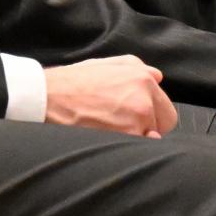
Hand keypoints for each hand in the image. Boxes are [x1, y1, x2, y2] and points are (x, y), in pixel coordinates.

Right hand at [43, 56, 176, 137]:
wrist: (48, 97)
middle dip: (148, 129)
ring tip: (110, 132)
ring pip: (147, 140)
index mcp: (144, 80)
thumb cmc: (75, 81)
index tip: (136, 119)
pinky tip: (107, 141)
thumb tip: (158, 78)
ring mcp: (136, 119)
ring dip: (133, 139)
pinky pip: (136, 151)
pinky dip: (124, 150)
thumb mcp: (107, 64)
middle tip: (124, 127)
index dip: (152, 117)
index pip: (166, 111)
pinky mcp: (125, 136)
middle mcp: (145, 98)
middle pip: (163, 127)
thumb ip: (138, 68)